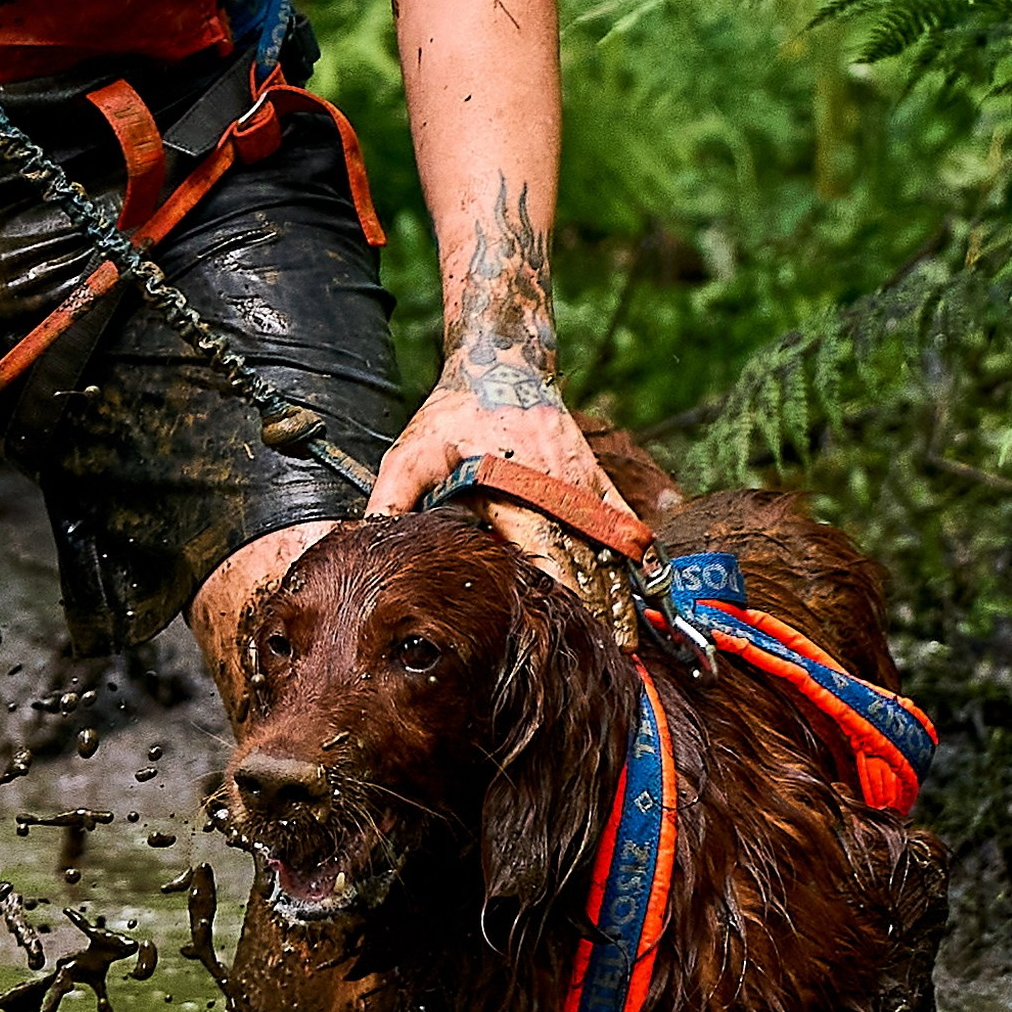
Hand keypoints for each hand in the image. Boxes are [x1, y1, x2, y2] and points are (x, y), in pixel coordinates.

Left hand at [369, 360, 640, 647]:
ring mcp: (580, 477)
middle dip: (596, 605)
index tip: (567, 629)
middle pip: (582, 555)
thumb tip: (368, 545)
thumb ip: (391, 500)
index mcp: (510, 483)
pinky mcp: (592, 472)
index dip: (558, 591)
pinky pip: (620, 517)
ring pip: (606, 542)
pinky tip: (642, 587)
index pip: (540, 547)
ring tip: (628, 636)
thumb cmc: (451, 412)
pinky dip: (632, 553)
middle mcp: (554, 483)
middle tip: (610, 652)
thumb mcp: (411, 452)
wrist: (500, 359)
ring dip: (618, 588)